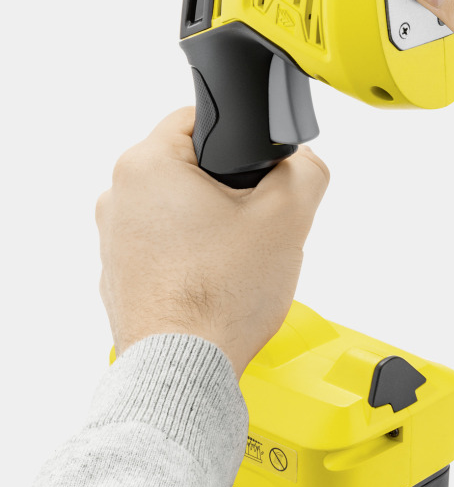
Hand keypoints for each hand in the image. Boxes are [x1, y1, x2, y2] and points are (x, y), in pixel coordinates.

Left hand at [96, 109, 328, 377]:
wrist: (186, 369)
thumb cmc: (220, 295)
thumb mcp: (289, 215)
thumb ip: (307, 169)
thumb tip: (303, 162)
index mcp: (147, 164)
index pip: (199, 118)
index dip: (240, 140)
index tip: (259, 172)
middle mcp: (118, 196)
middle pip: (190, 167)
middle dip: (228, 188)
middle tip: (257, 220)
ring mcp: (113, 239)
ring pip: (178, 209)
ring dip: (210, 224)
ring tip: (237, 258)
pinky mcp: (119, 275)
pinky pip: (164, 247)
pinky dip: (191, 257)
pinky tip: (217, 282)